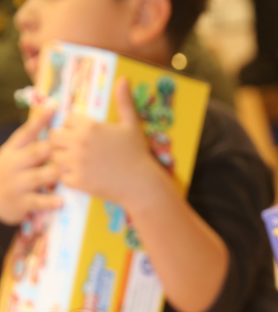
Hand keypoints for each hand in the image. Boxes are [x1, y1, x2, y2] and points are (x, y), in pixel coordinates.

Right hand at [0, 105, 60, 224]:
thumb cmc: (10, 174)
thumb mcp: (14, 155)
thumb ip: (31, 143)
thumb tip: (51, 116)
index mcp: (12, 149)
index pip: (27, 131)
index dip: (41, 119)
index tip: (55, 105)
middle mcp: (13, 164)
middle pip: (35, 153)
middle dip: (53, 149)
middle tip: (74, 145)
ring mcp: (16, 184)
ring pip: (38, 177)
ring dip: (55, 174)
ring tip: (71, 172)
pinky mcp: (20, 203)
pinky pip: (37, 202)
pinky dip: (49, 201)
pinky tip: (62, 201)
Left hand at [50, 78, 159, 205]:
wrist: (142, 184)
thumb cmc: (138, 153)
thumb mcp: (132, 125)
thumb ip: (124, 101)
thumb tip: (124, 79)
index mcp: (89, 126)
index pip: (66, 119)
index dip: (71, 126)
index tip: (79, 134)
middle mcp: (79, 142)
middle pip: (54, 137)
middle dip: (61, 141)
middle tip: (71, 149)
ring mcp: (77, 163)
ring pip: (54, 156)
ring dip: (62, 159)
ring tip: (73, 163)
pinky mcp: (79, 182)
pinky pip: (61, 177)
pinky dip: (67, 177)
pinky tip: (78, 177)